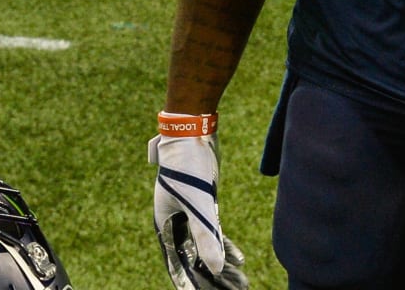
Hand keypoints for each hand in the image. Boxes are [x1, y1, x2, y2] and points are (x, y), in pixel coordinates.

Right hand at [149, 133, 247, 289]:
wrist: (193, 131)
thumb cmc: (187, 164)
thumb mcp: (198, 203)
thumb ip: (205, 236)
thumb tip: (213, 269)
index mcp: (164, 221)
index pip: (175, 260)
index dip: (186, 281)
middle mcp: (175, 219)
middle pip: (192, 256)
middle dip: (209, 277)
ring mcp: (190, 211)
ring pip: (206, 245)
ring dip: (221, 263)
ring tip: (241, 282)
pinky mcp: (204, 203)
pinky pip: (214, 231)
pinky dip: (225, 245)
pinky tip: (239, 259)